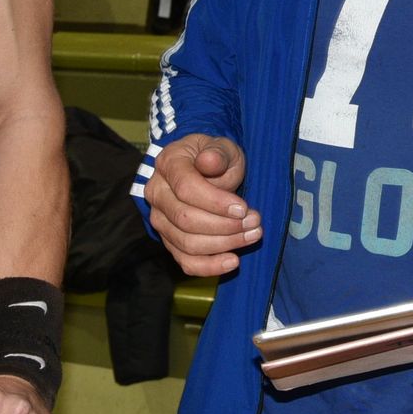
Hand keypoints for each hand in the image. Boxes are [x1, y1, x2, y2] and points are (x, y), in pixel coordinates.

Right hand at [144, 134, 260, 275]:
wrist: (203, 168)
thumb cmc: (214, 157)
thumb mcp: (222, 147)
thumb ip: (217, 153)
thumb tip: (209, 161)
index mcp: (168, 165)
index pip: (186, 189)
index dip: (215, 202)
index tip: (243, 208)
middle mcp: (157, 193)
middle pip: (185, 219)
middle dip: (224, 226)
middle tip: (255, 222)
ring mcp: (160, 219)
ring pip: (187, 243)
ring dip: (224, 244)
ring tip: (252, 235)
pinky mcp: (169, 240)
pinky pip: (185, 261)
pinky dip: (209, 266)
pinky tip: (233, 261)